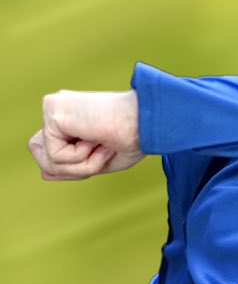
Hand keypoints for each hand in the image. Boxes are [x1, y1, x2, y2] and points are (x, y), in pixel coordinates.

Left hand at [28, 89, 144, 180]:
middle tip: (103, 150)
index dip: (71, 164)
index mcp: (70, 117)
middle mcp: (59, 109)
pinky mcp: (52, 111)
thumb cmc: (135, 138)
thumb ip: (72, 167)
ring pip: (48, 160)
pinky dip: (81, 159)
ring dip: (82, 165)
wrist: (148, 121)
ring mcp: (54, 108)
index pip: (50, 150)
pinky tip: (97, 139)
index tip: (103, 150)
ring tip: (103, 146)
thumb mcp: (100, 160)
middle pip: (42, 156)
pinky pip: (54, 155)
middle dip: (73, 167)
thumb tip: (44, 175)